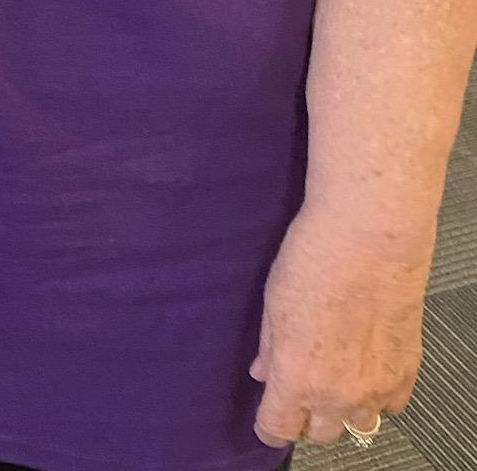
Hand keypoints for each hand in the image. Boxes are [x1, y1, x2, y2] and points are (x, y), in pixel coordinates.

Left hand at [251, 203, 426, 446]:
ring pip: (359, 424)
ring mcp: (376, 387)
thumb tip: (263, 371)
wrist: (369, 237)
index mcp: (296, 378)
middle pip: (319, 434)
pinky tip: (367, 367)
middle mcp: (337, 394)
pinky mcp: (406, 371)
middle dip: (306, 417)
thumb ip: (269, 346)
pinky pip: (391, 405)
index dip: (269, 425)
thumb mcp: (274, 301)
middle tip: (301, 389)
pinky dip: (378, 395)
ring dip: (345, 410)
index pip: (278, 428)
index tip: (267, 416)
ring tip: (336, 377)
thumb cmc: (313, 259)